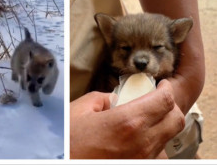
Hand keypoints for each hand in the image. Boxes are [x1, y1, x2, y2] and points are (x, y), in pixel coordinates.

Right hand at [70, 79, 184, 158]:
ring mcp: (142, 157)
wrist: (66, 163)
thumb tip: (114, 99)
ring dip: (163, 123)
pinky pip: (156, 151)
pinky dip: (154, 139)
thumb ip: (101, 99)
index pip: (164, 101)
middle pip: (176, 120)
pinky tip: (138, 134)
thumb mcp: (80, 110)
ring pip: (169, 137)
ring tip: (147, 116)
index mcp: (128, 121)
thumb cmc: (69, 142)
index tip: (161, 85)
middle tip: (158, 98)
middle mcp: (142, 142)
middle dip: (171, 105)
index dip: (166, 89)